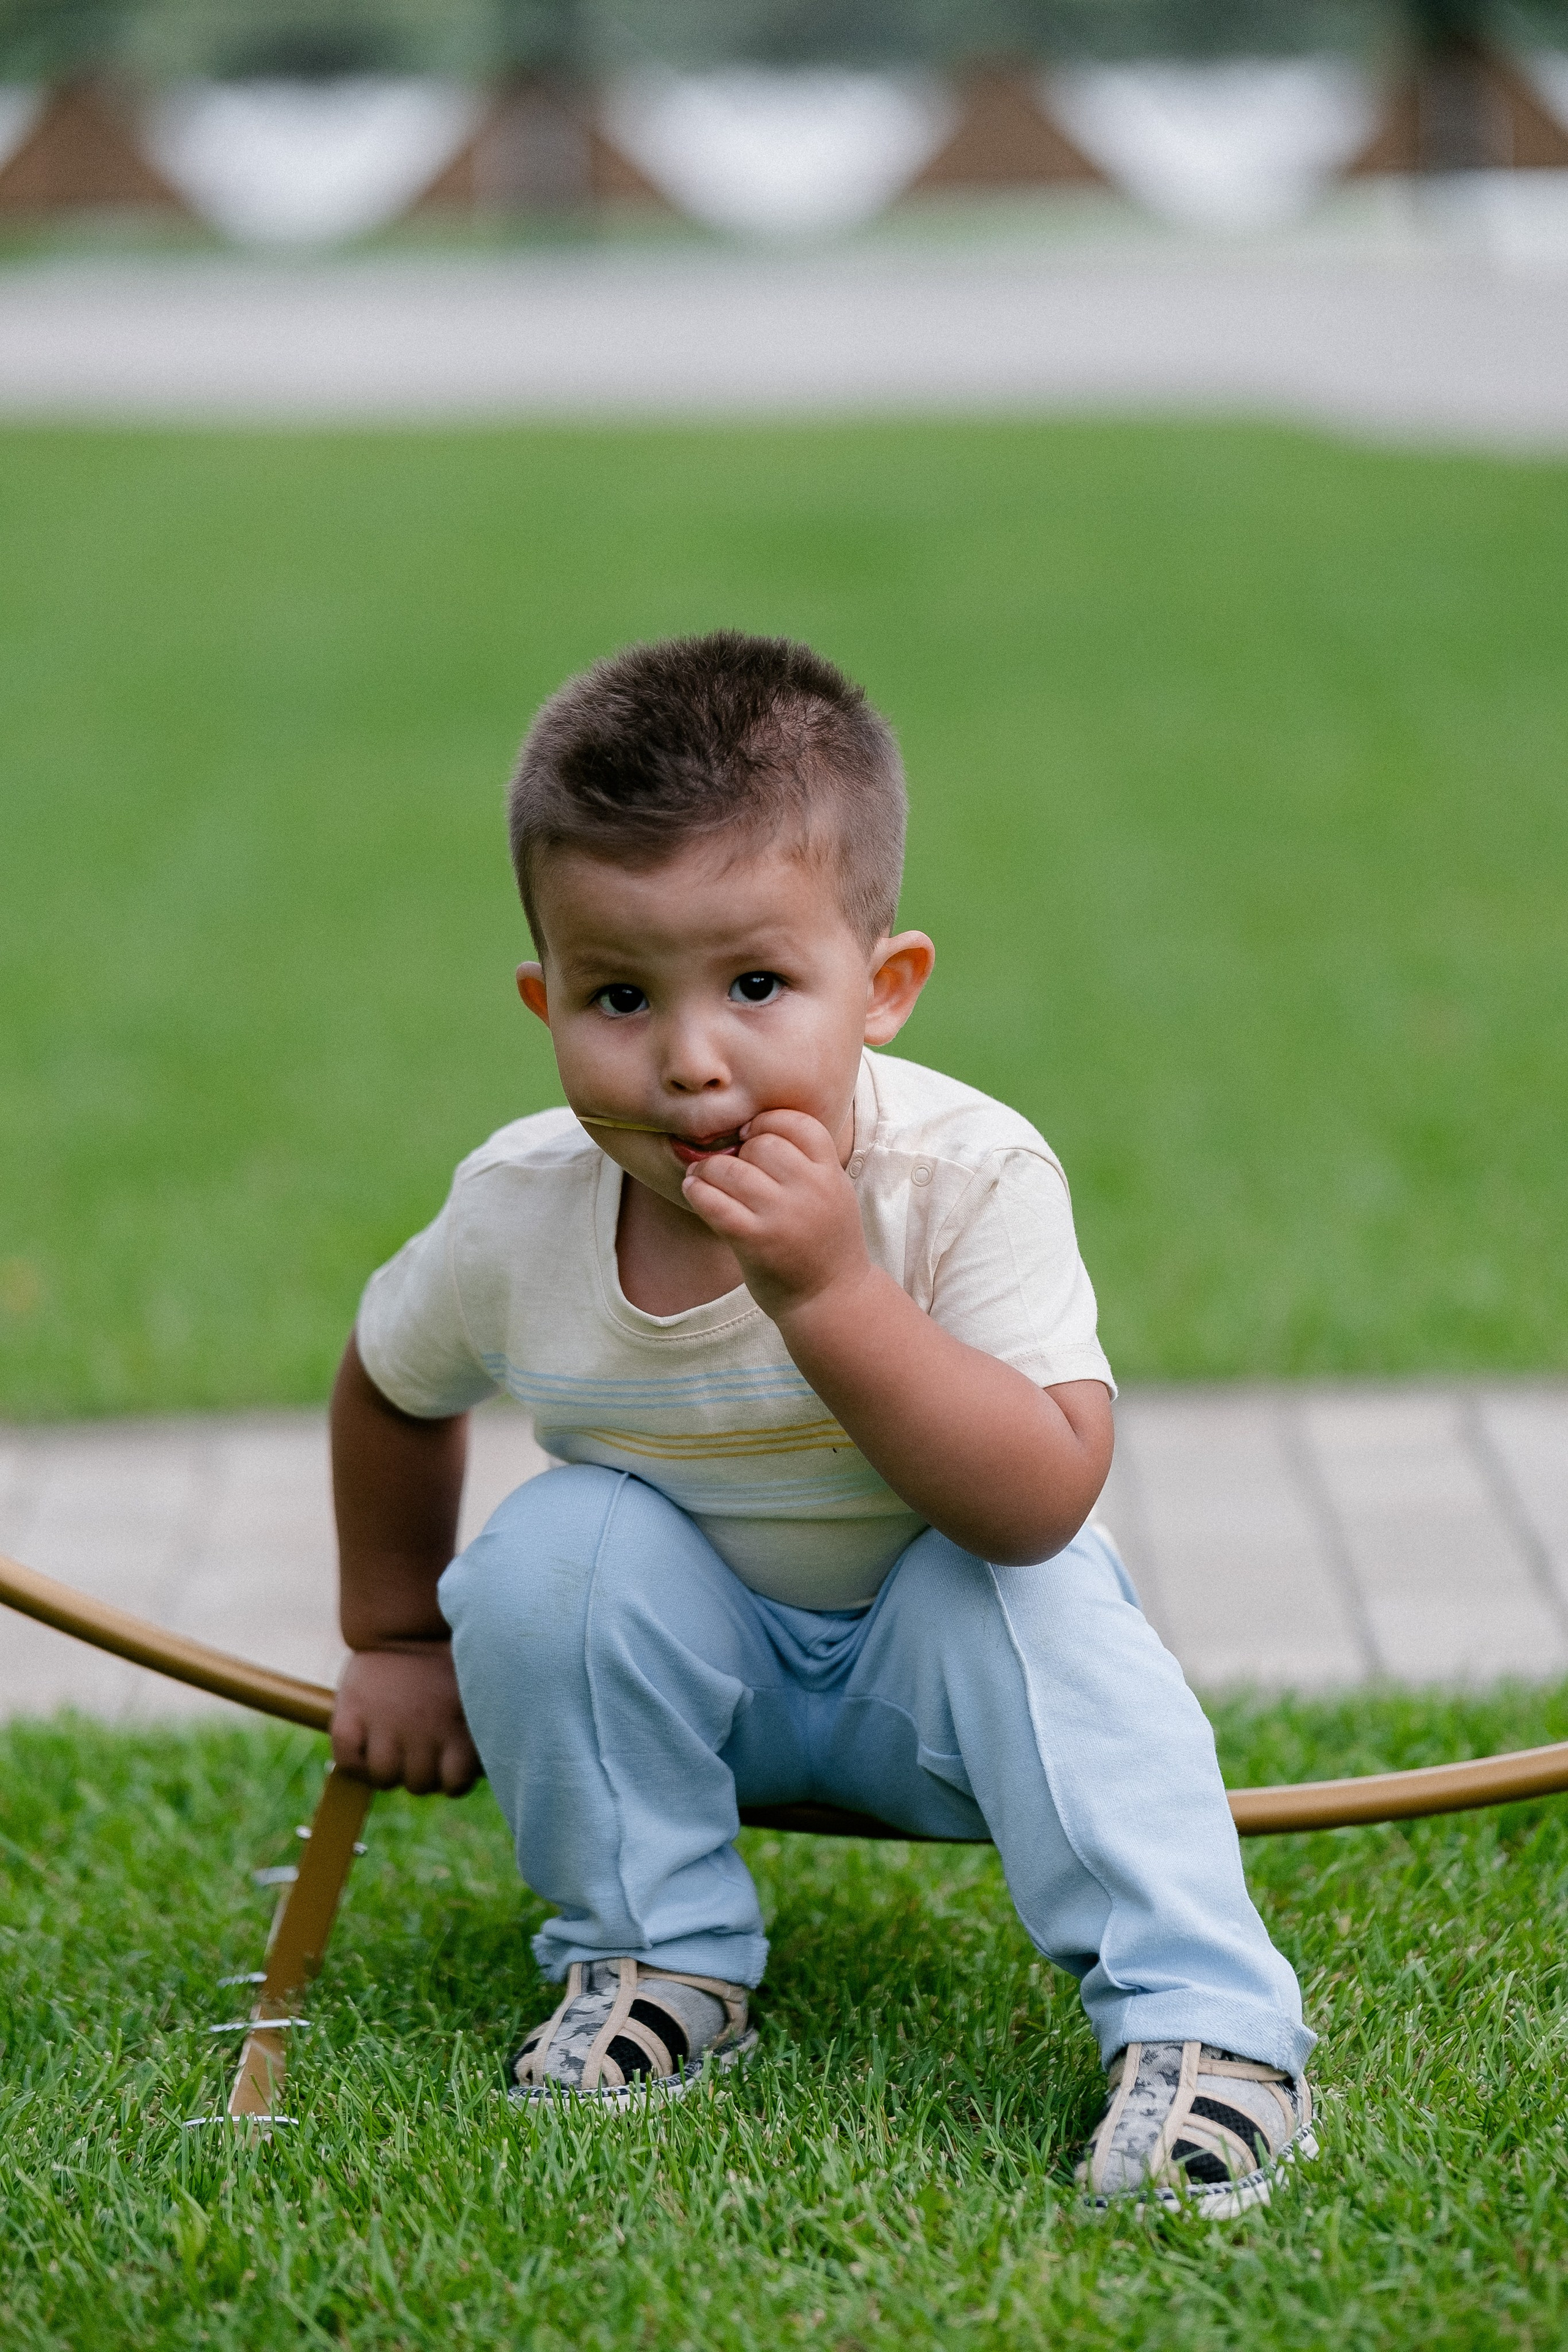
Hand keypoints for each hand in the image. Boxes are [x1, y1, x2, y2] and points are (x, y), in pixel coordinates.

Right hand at [330, 1643, 481, 1795]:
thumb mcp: (473, 1692)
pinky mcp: (350, 1717)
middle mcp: (423, 1732)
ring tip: (389, 1746)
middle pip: (418, 1785)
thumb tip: (484, 1767)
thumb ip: (473, 1730)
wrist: (404, 1621)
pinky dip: (353, 1761)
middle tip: (415, 1749)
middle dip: (418, 1773)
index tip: (445, 1764)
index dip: (449, 1780)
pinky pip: (348, 1762)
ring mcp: (384, 1726)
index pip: (455, 1785)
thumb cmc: (444, 1659)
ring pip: (384, 1779)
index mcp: (457, 1728)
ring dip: (386, 1769)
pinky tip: (364, 1741)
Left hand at [680, 1108, 870, 1325]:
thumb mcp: (834, 1194)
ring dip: (709, 1169)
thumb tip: (750, 1132)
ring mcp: (782, 1216)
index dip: (768, 1122)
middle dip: (738, 1150)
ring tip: (702, 1176)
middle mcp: (810, 1191)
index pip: (799, 1124)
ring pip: (731, 1168)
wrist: (832, 1300)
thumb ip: (807, 1164)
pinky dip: (697, 1190)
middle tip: (727, 1164)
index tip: (751, 1136)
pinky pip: (713, 1202)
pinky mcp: (755, 1241)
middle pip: (761, 1143)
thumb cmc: (824, 1244)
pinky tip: (693, 1189)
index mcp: (831, 1175)